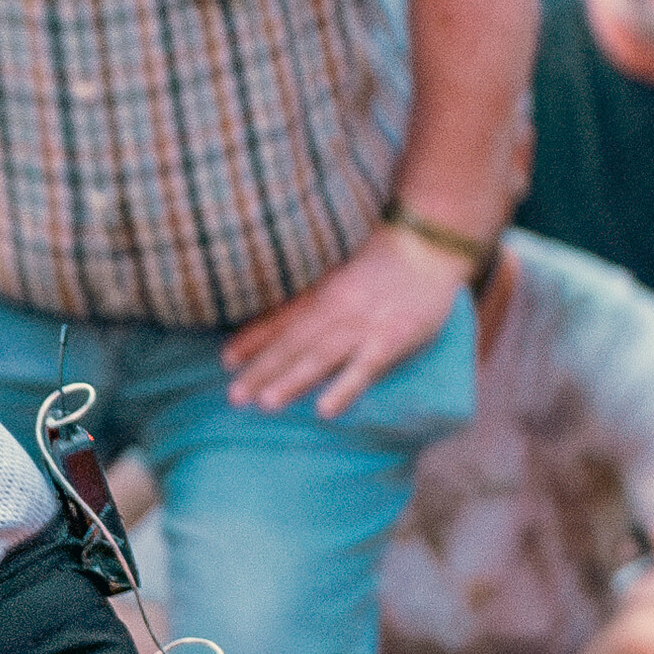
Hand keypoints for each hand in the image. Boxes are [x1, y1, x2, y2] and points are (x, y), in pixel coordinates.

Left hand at [222, 226, 466, 418]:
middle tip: (234, 396)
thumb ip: (315, 299)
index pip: (282, 319)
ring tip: (266, 403)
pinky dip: (343, 389)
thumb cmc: (384, 263)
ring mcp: (363, 326)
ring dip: (292, 381)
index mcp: (323, 293)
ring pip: (321, 357)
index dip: (253, 340)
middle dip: (262, 370)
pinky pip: (364, 369)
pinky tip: (324, 409)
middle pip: (293, 344)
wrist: (427, 244)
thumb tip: (280, 323)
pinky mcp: (392, 340)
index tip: (226, 360)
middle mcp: (336, 309)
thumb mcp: (340, 275)